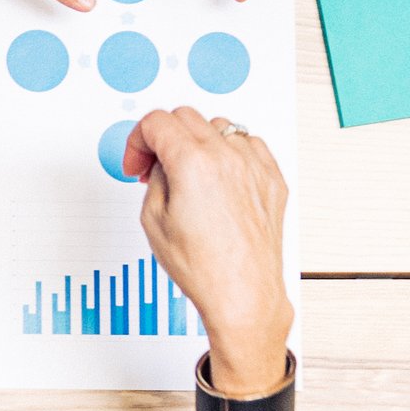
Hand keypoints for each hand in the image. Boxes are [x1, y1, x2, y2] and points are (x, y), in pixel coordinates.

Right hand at [120, 108, 292, 392]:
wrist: (243, 293)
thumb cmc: (203, 267)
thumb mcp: (153, 219)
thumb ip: (155, 176)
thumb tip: (163, 161)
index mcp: (193, 163)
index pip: (156, 122)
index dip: (137, 141)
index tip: (138, 162)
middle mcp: (227, 157)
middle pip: (186, 116)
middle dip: (164, 137)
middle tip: (156, 167)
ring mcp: (254, 165)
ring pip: (219, 126)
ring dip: (198, 142)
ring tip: (189, 173)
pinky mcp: (272, 178)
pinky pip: (248, 144)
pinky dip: (229, 152)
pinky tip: (218, 177)